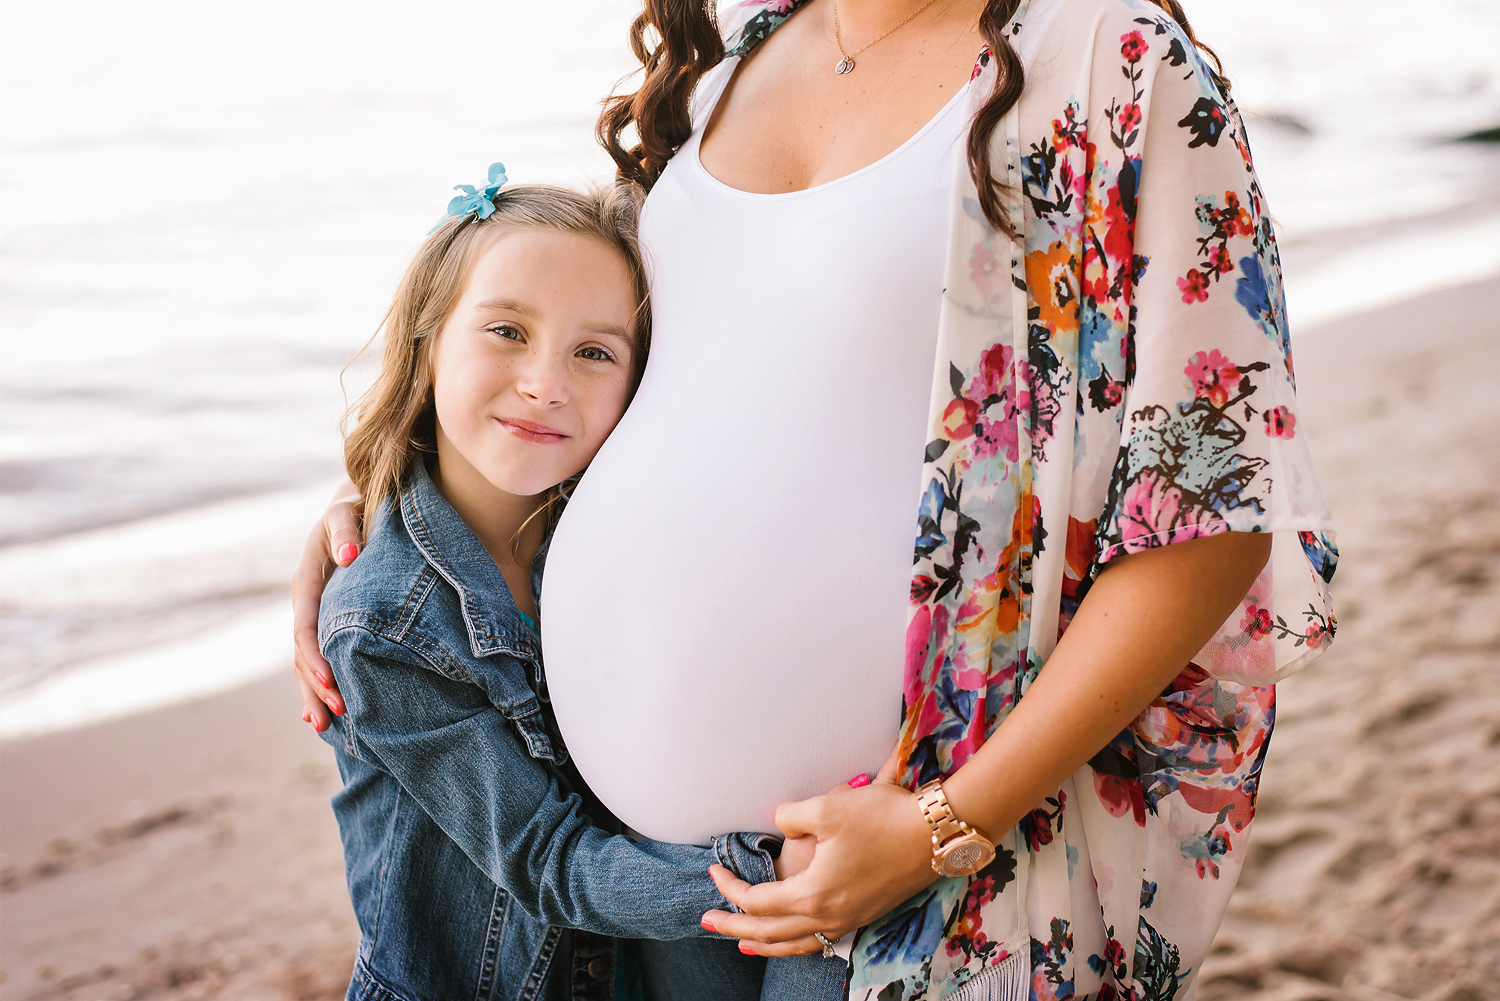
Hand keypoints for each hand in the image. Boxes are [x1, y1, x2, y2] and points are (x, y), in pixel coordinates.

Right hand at [290, 479, 362, 731]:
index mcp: (306, 581)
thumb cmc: (355, 507)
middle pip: (303, 653)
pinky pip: (317, 657)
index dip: (316, 656)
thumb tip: (349, 554)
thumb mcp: (348, 511)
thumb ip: (346, 530)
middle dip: (315, 685)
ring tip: (323, 726)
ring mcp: (313, 614)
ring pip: (306, 662)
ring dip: (313, 693)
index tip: (331, 681)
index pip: (306, 627)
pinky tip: (322, 714)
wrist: (355, 505)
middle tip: (335, 714)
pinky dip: (317, 684)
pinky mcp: (326, 621)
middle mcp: (305, 603)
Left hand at [704, 755, 932, 956]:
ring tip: (742, 943)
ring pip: (796, 945)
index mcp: (812, 894)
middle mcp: (829, 916)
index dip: (730, 887)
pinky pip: (819, 941)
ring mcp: (849, 920)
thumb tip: (779, 822)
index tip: (713, 870)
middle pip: (769, 933)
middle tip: (706, 920)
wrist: (936, 834)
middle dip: (734, 926)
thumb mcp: (828, 807)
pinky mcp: (865, 914)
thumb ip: (791, 815)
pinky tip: (794, 937)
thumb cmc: (883, 818)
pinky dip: (796, 944)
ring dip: (764, 944)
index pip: (757, 901)